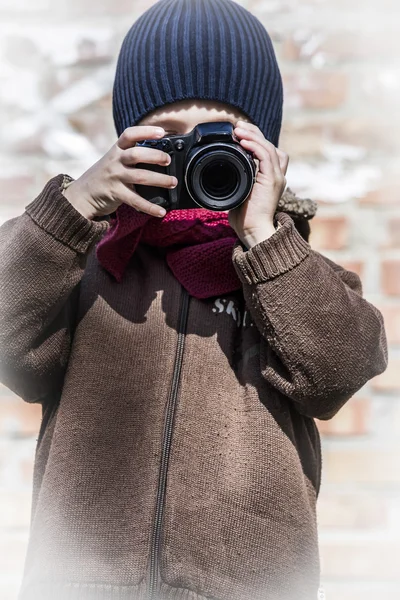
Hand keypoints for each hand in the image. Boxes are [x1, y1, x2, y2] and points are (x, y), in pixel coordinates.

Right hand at [62, 126, 177, 219]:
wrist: (82, 194)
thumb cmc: (105, 175)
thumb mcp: (114, 160)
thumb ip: (131, 156)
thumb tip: (161, 156)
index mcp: (116, 150)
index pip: (130, 134)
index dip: (146, 131)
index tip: (161, 132)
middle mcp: (115, 161)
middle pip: (136, 154)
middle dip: (155, 156)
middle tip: (168, 160)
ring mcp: (115, 177)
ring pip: (140, 177)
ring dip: (159, 180)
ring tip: (173, 182)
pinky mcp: (115, 194)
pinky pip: (135, 201)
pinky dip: (150, 207)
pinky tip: (161, 211)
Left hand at [228, 120, 288, 248]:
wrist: (253, 230)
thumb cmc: (245, 217)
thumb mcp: (239, 193)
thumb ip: (237, 181)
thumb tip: (223, 174)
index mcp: (270, 177)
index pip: (268, 151)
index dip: (256, 139)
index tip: (240, 133)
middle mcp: (277, 175)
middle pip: (269, 145)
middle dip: (254, 133)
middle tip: (238, 126)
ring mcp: (276, 177)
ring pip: (268, 147)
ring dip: (253, 135)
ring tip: (239, 129)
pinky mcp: (272, 180)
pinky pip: (266, 156)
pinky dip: (255, 146)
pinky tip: (243, 141)